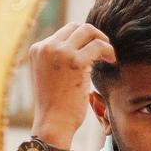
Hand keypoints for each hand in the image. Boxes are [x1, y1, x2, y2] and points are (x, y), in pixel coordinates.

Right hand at [27, 21, 114, 144]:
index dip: (83, 41)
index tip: (93, 54)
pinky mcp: (75, 61)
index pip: (65, 32)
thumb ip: (60, 59)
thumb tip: (83, 45)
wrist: (53, 123)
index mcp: (38, 49)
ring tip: (109, 56)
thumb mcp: (51, 75)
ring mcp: (60, 52)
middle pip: (77, 27)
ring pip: (88, 31)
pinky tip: (112, 62)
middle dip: (94, 37)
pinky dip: (109, 51)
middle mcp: (46, 47)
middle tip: (104, 53)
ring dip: (103, 41)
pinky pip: (98, 45)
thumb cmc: (56, 105)